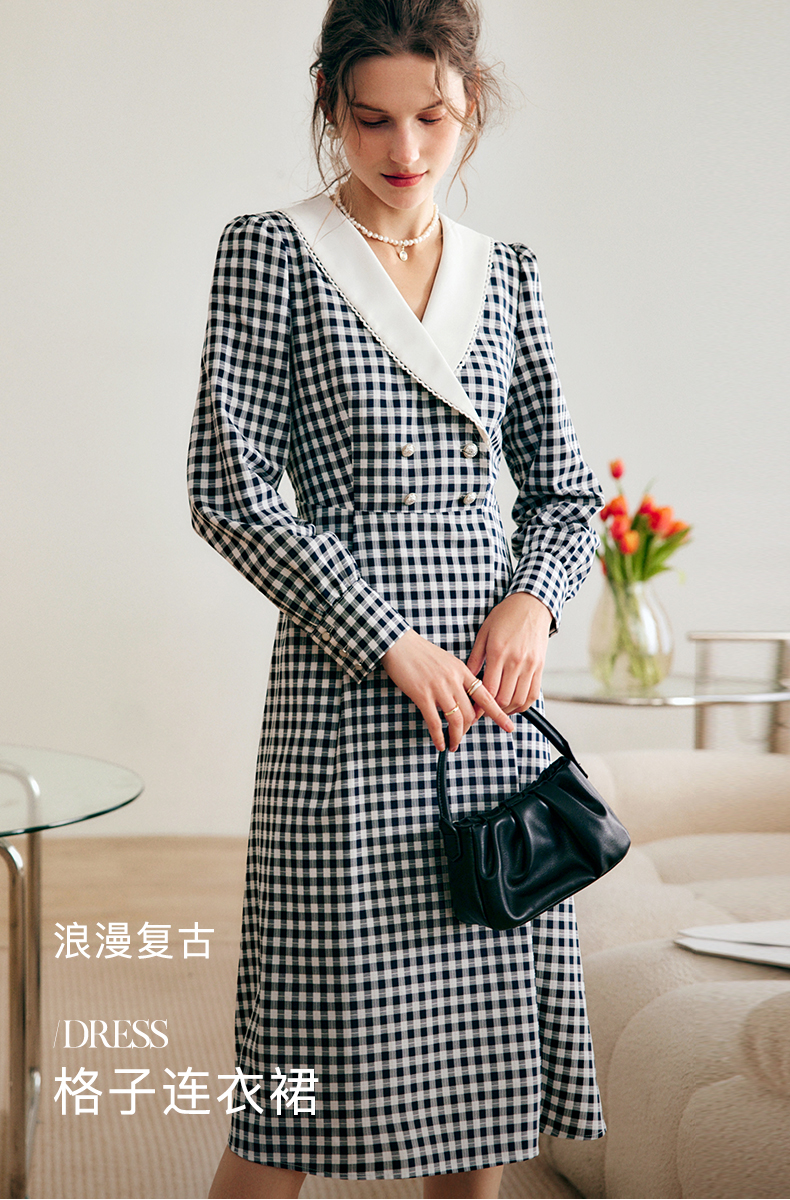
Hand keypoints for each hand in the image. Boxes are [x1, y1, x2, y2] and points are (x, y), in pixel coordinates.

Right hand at [381, 629, 514, 752]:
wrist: (399, 643)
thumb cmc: (421, 653)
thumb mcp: (447, 661)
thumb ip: (458, 678)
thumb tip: (464, 698)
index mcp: (462, 671)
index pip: (486, 696)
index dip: (498, 713)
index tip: (508, 725)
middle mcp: (454, 680)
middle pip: (471, 713)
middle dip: (469, 729)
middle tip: (463, 736)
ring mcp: (439, 688)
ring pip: (456, 720)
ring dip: (457, 737)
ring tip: (454, 745)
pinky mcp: (422, 695)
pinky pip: (435, 722)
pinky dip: (439, 737)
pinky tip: (440, 744)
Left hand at [466, 593, 551, 714]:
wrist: (531, 605)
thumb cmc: (506, 616)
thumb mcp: (484, 633)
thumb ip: (475, 658)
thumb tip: (466, 678)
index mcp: (498, 652)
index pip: (488, 688)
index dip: (479, 704)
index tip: (473, 709)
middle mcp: (515, 661)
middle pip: (503, 698)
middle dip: (491, 709)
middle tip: (482, 711)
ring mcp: (530, 665)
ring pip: (519, 700)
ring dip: (507, 710)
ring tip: (497, 709)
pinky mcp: (540, 667)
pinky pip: (533, 694)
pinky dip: (523, 705)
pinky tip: (513, 706)